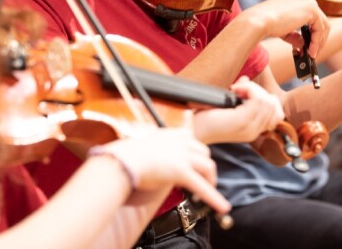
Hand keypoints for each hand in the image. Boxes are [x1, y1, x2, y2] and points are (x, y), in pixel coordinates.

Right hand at [98, 125, 230, 215]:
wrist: (119, 162)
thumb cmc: (123, 158)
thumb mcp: (140, 148)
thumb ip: (151, 151)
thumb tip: (149, 160)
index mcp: (168, 134)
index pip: (190, 137)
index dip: (195, 151)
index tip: (195, 159)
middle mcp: (178, 142)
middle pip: (203, 152)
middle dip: (205, 167)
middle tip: (203, 180)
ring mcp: (181, 155)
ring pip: (207, 166)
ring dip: (211, 180)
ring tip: (210, 192)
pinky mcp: (180, 171)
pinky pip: (202, 186)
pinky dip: (214, 198)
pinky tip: (222, 207)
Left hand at [193, 76, 284, 143]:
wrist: (191, 128)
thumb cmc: (205, 116)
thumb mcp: (227, 104)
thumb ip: (240, 94)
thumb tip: (245, 79)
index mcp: (253, 129)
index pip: (277, 113)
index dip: (264, 97)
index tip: (244, 93)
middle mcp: (254, 131)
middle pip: (273, 104)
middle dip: (258, 90)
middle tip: (238, 89)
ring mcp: (249, 128)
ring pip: (267, 100)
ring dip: (253, 88)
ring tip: (235, 90)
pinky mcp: (242, 121)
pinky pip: (258, 99)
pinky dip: (249, 88)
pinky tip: (234, 90)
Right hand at [241, 0, 329, 58]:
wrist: (259, 21)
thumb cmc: (266, 23)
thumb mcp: (284, 30)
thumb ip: (295, 36)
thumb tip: (304, 45)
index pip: (310, 14)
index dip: (311, 30)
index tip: (308, 44)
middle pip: (319, 19)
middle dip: (317, 37)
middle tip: (313, 51)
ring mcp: (308, 1)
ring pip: (322, 24)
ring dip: (319, 42)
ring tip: (312, 54)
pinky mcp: (312, 9)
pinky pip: (320, 29)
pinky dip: (317, 42)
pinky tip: (311, 51)